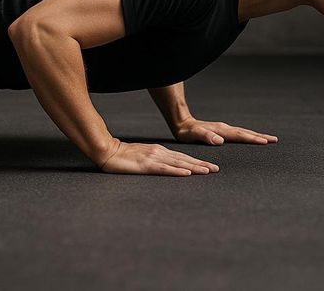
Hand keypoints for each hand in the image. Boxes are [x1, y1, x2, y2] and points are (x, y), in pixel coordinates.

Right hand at [98, 138, 219, 175]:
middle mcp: (159, 152)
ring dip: (194, 167)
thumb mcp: (142, 157)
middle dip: (201, 164)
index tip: (209, 166)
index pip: (182, 157)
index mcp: (159, 151)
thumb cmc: (122, 156)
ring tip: (207, 171)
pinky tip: (187, 173)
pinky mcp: (145, 165)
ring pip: (178, 163)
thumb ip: (154, 160)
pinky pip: (164, 169)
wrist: (106, 150)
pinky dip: (177, 171)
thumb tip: (166, 166)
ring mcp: (153, 158)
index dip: (197, 161)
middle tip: (216, 169)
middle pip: (184, 159)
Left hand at [173, 117, 277, 144]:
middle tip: (274, 140)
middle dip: (260, 136)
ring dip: (256, 135)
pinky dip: (248, 136)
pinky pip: (239, 134)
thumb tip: (219, 140)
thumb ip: (205, 137)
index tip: (265, 142)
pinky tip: (251, 139)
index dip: (253, 139)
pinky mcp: (222, 131)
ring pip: (243, 132)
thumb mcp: (193, 135)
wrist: (181, 123)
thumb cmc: (186, 132)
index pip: (240, 135)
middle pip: (245, 132)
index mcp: (221, 130)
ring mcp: (224, 129)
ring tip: (268, 139)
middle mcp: (224, 128)